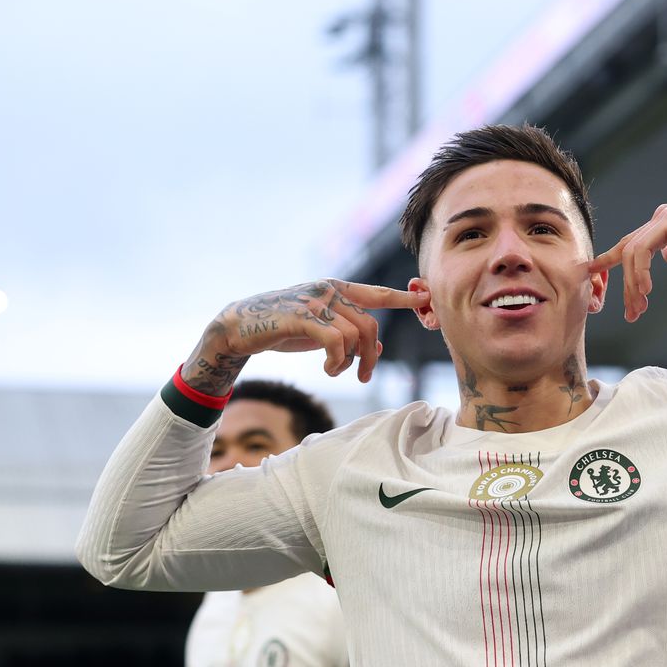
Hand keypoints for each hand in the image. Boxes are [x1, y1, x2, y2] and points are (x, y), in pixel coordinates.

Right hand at [182, 279, 428, 394]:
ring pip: (355, 336)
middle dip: (372, 357)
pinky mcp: (302, 317)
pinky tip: (328, 370)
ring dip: (351, 362)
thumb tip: (377, 346)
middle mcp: (329, 290)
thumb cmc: (283, 328)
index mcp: (336, 289)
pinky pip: (336, 341)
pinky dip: (337, 361)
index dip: (404, 298)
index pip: (377, 294)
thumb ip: (347, 333)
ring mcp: (315, 302)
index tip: (427, 297)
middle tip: (363, 378)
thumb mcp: (320, 331)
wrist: (239, 327)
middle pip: (370, 325)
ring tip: (336, 372)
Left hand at [588, 205, 666, 321]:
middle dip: (625, 286)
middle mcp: (661, 218)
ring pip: (632, 253)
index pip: (631, 245)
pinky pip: (643, 249)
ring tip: (640, 308)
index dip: (611, 262)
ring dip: (632, 284)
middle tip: (632, 314)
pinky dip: (640, 271)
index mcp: (665, 225)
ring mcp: (664, 218)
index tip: (595, 278)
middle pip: (628, 252)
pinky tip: (645, 290)